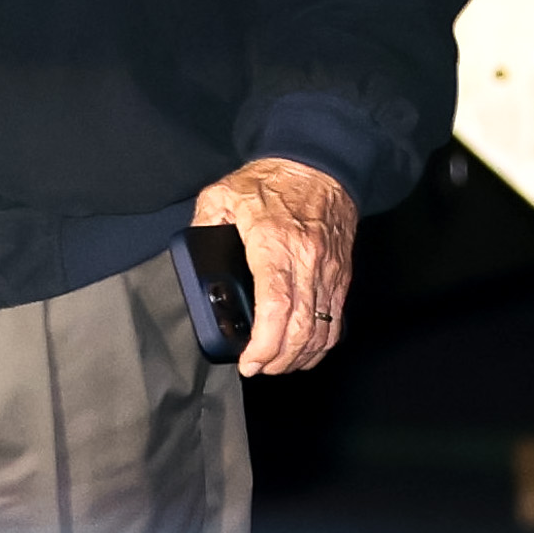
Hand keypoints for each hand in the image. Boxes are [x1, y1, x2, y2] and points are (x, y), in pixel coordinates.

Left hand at [189, 158, 356, 377]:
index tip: (249, 361)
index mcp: (274, 243)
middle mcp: (307, 261)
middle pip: (301, 327)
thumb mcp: (223, 194)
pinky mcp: (341, 275)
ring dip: (300, 356)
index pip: (277, 304)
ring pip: (322, 329)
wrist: (319, 164)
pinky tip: (303, 351)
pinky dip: (321, 343)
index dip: (265, 342)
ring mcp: (329, 271)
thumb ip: (203, 225)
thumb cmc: (273, 179)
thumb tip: (192, 258)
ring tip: (277, 365)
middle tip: (257, 368)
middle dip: (279, 359)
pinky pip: (336, 320)